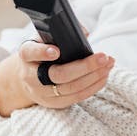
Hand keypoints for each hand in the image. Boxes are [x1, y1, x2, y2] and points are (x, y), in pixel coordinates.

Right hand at [0, 41, 114, 117]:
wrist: (27, 76)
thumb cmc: (41, 51)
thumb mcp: (45, 38)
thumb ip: (61, 32)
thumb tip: (84, 33)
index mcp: (27, 55)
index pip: (31, 52)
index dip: (43, 52)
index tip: (56, 50)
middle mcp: (31, 76)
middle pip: (58, 75)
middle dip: (84, 66)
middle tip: (103, 56)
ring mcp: (42, 93)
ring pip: (71, 88)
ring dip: (94, 77)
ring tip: (109, 64)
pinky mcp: (54, 103)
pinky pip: (76, 97)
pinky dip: (93, 86)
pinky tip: (104, 76)